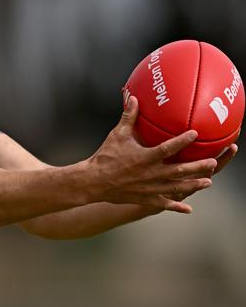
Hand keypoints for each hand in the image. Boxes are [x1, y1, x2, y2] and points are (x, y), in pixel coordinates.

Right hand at [86, 96, 215, 213]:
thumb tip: (134, 98)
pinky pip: (163, 204)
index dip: (183, 141)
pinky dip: (176, 206)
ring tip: (208, 182)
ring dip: (193, 185)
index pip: (168, 148)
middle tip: (213, 163)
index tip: (196, 134)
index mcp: (145, 157)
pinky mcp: (144, 198)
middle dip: (198, 167)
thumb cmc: (105, 156)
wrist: (93, 181)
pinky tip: (187, 208)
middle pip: (179, 171)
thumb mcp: (117, 134)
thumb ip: (128, 117)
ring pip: (176, 188)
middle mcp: (151, 173)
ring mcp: (149, 188)